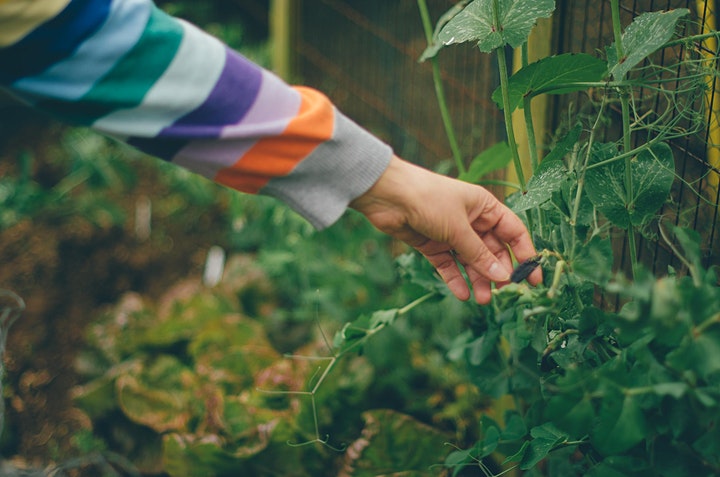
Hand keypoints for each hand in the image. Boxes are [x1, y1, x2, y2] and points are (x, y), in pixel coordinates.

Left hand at [350, 156, 540, 303]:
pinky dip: (456, 279)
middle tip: (503, 295)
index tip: (532, 278)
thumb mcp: (458, 228)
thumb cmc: (428, 200)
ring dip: (478, 280)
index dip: (524, 254)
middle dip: (498, 272)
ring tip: (482, 300)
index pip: (513, 232)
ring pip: (471, 261)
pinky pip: (449, 265)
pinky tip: (463, 295)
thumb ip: (479, 254)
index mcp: (484, 207)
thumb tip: (502, 276)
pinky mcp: (432, 244)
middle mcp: (471, 220)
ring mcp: (451, 234)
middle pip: (492, 250)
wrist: (388, 196)